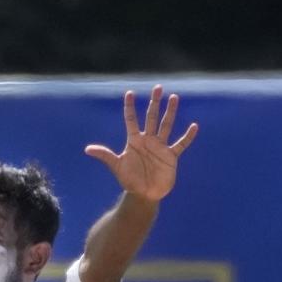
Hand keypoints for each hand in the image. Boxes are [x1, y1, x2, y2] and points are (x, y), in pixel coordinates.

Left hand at [85, 86, 197, 201]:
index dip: (130, 107)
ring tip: (174, 97)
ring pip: (166, 125)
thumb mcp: (116, 166)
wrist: (143, 194)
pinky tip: (194, 126)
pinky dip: (188, 137)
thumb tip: (87, 149)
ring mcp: (160, 147)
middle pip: (152, 117)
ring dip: (170, 112)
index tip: (129, 93)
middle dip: (154, 102)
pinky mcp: (171, 156)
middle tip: (157, 87)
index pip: (131, 120)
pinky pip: (181, 144)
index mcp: (134, 141)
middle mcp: (148, 140)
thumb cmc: (129, 180)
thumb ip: (104, 155)